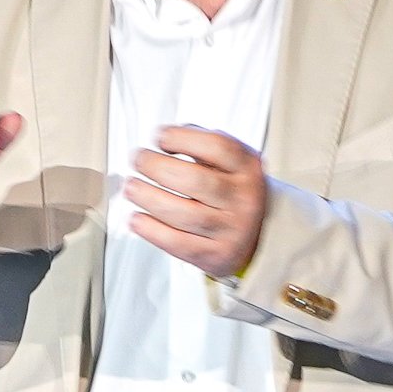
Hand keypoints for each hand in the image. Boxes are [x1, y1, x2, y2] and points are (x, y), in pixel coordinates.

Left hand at [125, 124, 266, 278]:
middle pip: (195, 180)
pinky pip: (177, 243)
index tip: (160, 136)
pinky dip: (151, 230)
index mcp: (247, 169)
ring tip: (132, 187)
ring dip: (148, 198)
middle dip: (156, 167)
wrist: (261, 235)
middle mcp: (243, 198)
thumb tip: (165, 137)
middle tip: (138, 160)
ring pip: (183, 214)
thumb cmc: (232, 192)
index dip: (182, 138)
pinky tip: (136, 218)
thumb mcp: (229, 163)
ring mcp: (231, 229)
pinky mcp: (216, 255)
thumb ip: (202, 145)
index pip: (218, 147)